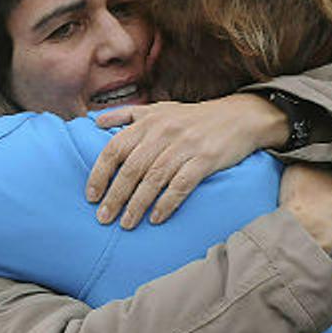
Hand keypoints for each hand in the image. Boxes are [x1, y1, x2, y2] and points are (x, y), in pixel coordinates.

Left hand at [88, 94, 288, 228]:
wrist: (240, 117)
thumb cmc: (193, 117)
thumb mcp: (159, 109)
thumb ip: (126, 114)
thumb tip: (94, 121)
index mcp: (148, 121)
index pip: (115, 148)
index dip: (100, 173)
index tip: (91, 196)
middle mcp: (163, 132)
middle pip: (131, 168)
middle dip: (115, 196)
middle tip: (104, 218)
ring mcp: (185, 145)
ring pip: (153, 179)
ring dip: (137, 205)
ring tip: (125, 224)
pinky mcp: (205, 159)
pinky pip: (181, 185)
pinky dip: (166, 203)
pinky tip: (156, 218)